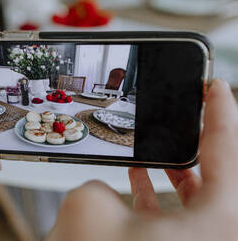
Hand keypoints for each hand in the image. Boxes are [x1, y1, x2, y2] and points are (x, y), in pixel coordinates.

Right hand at [47, 79, 237, 240]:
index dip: (222, 113)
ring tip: (165, 146)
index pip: (229, 152)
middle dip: (204, 141)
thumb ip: (98, 185)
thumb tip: (104, 193)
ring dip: (180, 170)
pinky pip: (182, 218)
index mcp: (217, 225)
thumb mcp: (90, 208)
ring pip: (202, 200)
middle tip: (192, 115)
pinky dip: (163, 195)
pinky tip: (141, 179)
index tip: (216, 88)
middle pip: (221, 176)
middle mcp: (216, 237)